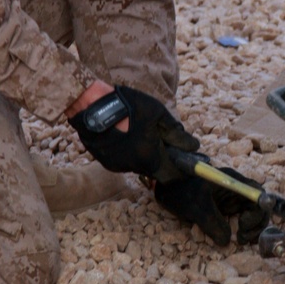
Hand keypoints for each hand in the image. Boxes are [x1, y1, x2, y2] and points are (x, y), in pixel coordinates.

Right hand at [69, 84, 197, 180]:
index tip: (184, 162)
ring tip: (140, 133)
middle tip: (162, 140)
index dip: (180, 170)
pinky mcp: (107, 162)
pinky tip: (125, 135)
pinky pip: (126, 161)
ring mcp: (119, 166)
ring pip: (140, 165)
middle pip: (155, 170)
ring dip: (145, 154)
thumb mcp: (158, 114)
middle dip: (162, 158)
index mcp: (150, 158)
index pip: (172, 176)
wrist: (91, 106)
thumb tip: (193, 146)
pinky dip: (130, 152)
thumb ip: (176, 133)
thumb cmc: (128, 106)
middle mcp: (135, 167)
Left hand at [155, 167, 268, 244]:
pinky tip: (234, 238)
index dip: (258, 209)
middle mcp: (236, 189)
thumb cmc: (179, 190)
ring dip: (251, 229)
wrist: (165, 187)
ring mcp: (231, 199)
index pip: (257, 193)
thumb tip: (227, 241)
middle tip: (242, 238)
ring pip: (251, 214)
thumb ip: (213, 223)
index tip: (243, 224)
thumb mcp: (196, 207)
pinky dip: (241, 230)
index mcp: (232, 181)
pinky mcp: (225, 208)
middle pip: (258, 205)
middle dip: (256, 223)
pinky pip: (240, 219)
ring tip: (240, 240)